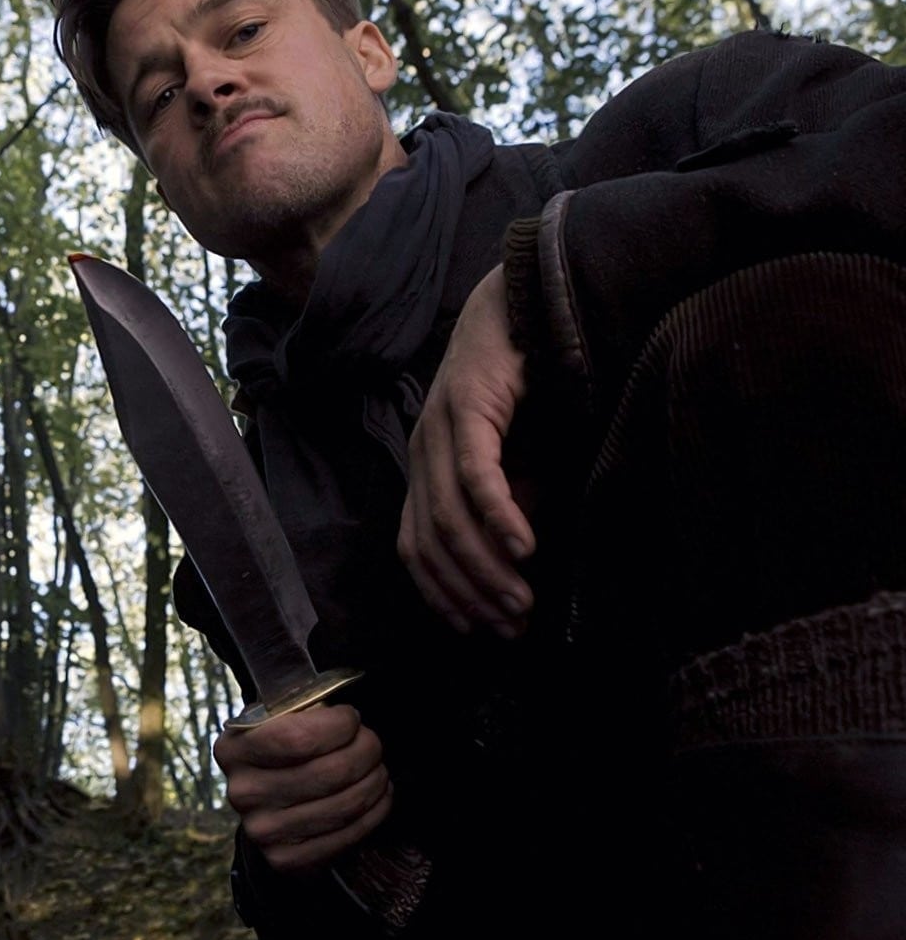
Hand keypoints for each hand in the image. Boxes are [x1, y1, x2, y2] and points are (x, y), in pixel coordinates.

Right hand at [215, 703, 390, 872]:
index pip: (298, 737)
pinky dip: (375, 812)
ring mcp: (263, 831)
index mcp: (233, 750)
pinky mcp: (286, 860)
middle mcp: (243, 793)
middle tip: (373, 744)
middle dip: (367, 751)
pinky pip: (348, 834)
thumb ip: (301, 713)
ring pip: (345, 803)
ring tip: (378, 769)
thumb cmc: (279, 753)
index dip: (339, 725)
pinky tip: (378, 796)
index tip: (352, 718)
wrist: (264, 805)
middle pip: (330, 772)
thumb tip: (347, 717)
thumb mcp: (274, 723)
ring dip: (375, 781)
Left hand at [399, 265, 534, 637]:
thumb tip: (518, 562)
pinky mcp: (466, 407)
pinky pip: (476, 473)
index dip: (443, 595)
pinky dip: (498, 514)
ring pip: (449, 515)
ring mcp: (437, 430)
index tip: (480, 631)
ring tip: (520, 600)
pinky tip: (524, 547)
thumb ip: (513, 506)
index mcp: (424, 470)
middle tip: (509, 628)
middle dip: (468, 593)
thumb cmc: (521, 390)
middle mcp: (420, 454)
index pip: (416, 549)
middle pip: (430, 542)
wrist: (521, 308)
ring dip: (485, 565)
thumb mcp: (518, 463)